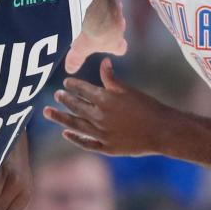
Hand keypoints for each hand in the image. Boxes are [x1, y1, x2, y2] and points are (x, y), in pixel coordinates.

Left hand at [43, 58, 169, 155]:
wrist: (162, 131)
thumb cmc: (148, 107)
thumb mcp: (128, 89)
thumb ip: (111, 78)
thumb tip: (103, 61)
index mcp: (105, 99)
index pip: (82, 90)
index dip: (72, 86)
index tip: (65, 83)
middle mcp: (99, 116)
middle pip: (76, 107)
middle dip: (64, 100)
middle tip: (55, 96)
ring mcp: (102, 134)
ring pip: (75, 125)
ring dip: (60, 118)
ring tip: (48, 113)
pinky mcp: (107, 147)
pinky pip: (86, 143)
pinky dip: (75, 138)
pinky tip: (65, 134)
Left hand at [65, 0, 126, 73]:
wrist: (92, 9)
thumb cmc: (89, 33)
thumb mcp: (79, 49)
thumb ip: (75, 59)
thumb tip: (70, 69)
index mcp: (115, 41)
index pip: (120, 47)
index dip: (115, 46)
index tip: (110, 45)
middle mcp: (120, 25)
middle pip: (118, 27)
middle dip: (110, 25)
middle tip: (97, 23)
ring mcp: (118, 8)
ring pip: (115, 9)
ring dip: (107, 7)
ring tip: (95, 5)